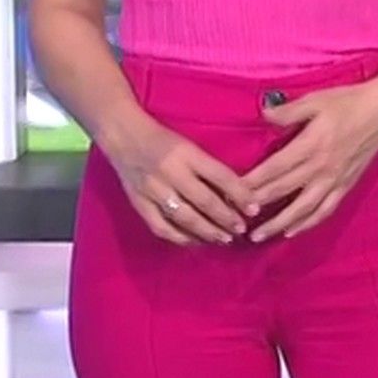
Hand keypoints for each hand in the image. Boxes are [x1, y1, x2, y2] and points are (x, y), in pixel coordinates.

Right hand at [101, 114, 256, 244]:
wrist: (123, 135)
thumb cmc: (163, 139)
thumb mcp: (190, 146)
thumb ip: (210, 168)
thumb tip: (237, 194)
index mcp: (187, 153)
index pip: (220, 176)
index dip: (239, 194)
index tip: (254, 209)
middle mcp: (171, 172)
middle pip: (204, 200)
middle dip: (226, 218)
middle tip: (241, 229)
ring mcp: (153, 190)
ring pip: (184, 217)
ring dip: (207, 231)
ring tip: (224, 239)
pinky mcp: (139, 203)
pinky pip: (161, 226)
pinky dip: (180, 238)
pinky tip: (196, 242)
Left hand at [241, 79, 377, 240]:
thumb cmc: (348, 102)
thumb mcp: (316, 99)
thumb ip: (289, 111)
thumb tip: (263, 115)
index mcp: (311, 145)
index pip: (274, 169)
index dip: (252, 182)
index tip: (232, 192)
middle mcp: (321, 167)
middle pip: (283, 191)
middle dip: (257, 206)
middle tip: (234, 218)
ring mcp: (334, 180)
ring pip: (302, 209)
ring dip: (278, 224)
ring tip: (258, 236)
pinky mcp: (346, 186)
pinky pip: (325, 210)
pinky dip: (307, 223)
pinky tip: (292, 231)